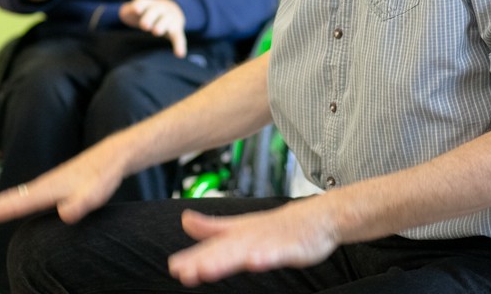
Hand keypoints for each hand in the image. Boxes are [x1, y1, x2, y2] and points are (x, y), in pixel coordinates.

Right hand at [0, 139, 124, 228]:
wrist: (112, 155)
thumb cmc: (104, 174)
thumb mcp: (97, 191)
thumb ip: (83, 202)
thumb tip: (65, 214)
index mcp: (48, 189)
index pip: (15, 202)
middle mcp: (43, 185)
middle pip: (9, 199)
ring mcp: (47, 185)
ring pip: (16, 196)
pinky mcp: (53, 186)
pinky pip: (25, 196)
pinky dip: (10, 202)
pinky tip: (8, 207)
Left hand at [119, 0, 186, 56]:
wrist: (169, 7)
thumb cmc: (144, 11)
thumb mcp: (133, 9)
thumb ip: (128, 10)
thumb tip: (127, 12)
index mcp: (147, 3)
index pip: (142, 2)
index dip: (139, 5)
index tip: (136, 9)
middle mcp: (160, 9)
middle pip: (156, 11)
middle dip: (150, 17)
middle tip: (144, 25)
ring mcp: (169, 19)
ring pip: (168, 21)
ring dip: (162, 25)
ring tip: (156, 32)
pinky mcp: (176, 29)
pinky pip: (179, 37)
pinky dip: (180, 45)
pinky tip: (179, 54)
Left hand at [168, 197, 340, 285]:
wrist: (315, 218)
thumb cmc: (276, 226)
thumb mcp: (239, 227)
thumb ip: (211, 227)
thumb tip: (184, 221)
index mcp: (236, 234)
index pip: (211, 248)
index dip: (193, 258)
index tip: (175, 268)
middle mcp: (249, 237)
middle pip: (223, 251)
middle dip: (204, 261)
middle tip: (185, 271)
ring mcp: (269, 241)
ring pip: (245, 252)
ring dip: (226, 260)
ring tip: (207, 269)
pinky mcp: (290, 247)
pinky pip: (277, 253)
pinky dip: (266, 256)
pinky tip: (255, 262)